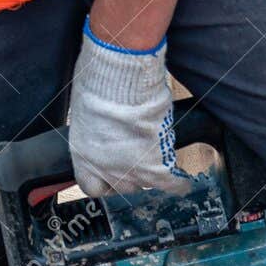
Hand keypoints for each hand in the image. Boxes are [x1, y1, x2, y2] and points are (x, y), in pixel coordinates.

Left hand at [68, 19, 191, 197]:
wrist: (120, 79)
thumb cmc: (99, 82)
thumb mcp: (86, 111)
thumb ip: (95, 129)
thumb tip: (105, 126)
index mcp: (83, 158)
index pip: (92, 187)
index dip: (103, 181)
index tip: (110, 174)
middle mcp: (106, 170)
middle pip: (123, 187)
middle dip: (129, 174)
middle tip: (136, 156)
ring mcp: (132, 171)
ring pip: (146, 184)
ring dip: (152, 171)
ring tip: (159, 159)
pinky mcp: (156, 166)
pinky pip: (171, 183)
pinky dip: (178, 183)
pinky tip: (182, 181)